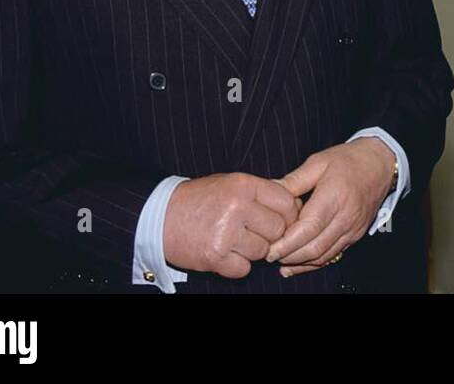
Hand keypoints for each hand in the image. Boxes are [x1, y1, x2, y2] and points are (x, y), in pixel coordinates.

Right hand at [163, 172, 301, 278]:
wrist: (159, 217)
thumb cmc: (199, 200)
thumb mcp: (230, 184)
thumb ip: (260, 192)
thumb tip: (294, 205)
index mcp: (243, 185)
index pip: (286, 202)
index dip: (288, 214)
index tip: (281, 219)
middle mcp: (237, 207)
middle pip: (278, 229)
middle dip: (270, 235)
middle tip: (254, 233)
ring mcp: (226, 233)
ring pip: (263, 251)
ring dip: (252, 251)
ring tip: (235, 241)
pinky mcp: (215, 256)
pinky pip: (244, 269)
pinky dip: (237, 266)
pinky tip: (225, 254)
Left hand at [267, 139, 396, 276]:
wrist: (380, 164)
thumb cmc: (349, 160)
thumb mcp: (318, 162)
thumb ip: (293, 180)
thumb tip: (268, 190)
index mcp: (334, 197)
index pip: (308, 229)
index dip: (286, 243)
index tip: (268, 247)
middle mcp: (345, 217)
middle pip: (314, 247)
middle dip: (288, 256)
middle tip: (268, 254)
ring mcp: (352, 229)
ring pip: (323, 256)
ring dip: (299, 262)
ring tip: (279, 259)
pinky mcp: (355, 235)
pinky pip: (332, 255)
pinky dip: (313, 263)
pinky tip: (296, 264)